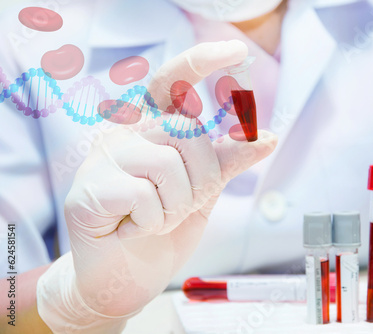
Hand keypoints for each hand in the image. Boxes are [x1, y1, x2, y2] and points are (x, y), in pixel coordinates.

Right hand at [37, 40, 277, 332]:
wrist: (126, 277)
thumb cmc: (162, 228)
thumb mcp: (203, 191)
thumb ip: (226, 161)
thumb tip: (267, 136)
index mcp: (151, 128)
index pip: (173, 80)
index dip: (203, 61)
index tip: (237, 50)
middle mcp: (124, 133)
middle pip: (187, 132)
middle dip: (201, 180)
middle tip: (181, 207)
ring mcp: (101, 159)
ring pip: (168, 164)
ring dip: (176, 206)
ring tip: (155, 220)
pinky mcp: (86, 190)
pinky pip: (143, 196)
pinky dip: (152, 223)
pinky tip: (132, 229)